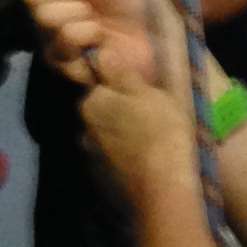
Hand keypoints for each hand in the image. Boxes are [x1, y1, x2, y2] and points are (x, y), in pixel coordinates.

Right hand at [0, 0, 190, 110]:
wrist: (156, 34)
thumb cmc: (133, 1)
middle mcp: (44, 9)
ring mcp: (49, 37)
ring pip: (44, 14)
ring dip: (80, 12)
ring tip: (98, 21)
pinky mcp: (61, 62)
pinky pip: (64, 36)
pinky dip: (87, 33)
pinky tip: (100, 40)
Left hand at [81, 74, 199, 209]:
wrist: (162, 192)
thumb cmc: (160, 133)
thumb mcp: (147, 94)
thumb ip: (120, 74)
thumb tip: (98, 54)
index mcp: (92, 102)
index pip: (98, 85)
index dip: (119, 87)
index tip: (140, 94)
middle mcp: (84, 129)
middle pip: (101, 112)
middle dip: (118, 112)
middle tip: (149, 118)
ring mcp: (91, 157)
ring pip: (106, 137)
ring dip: (121, 137)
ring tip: (149, 144)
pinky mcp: (101, 181)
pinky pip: (112, 161)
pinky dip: (124, 160)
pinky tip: (144, 164)